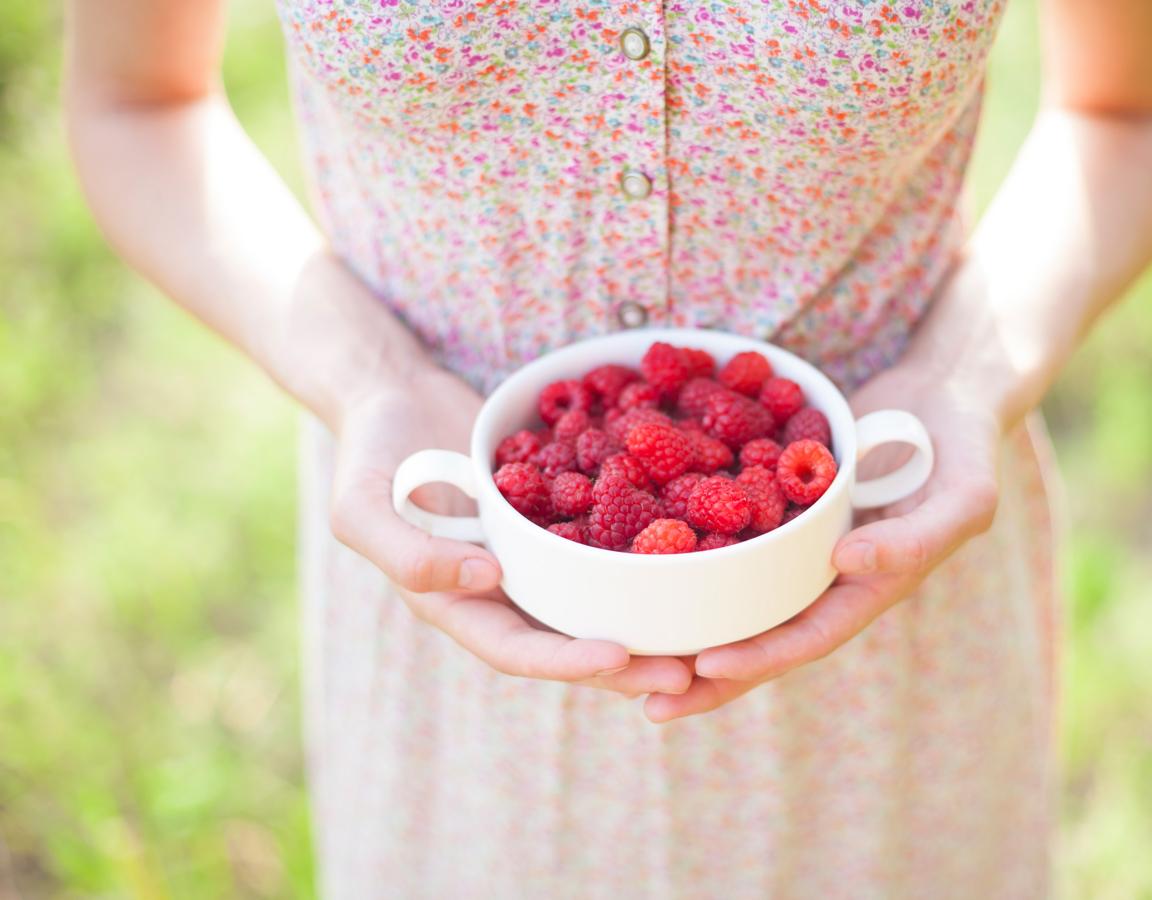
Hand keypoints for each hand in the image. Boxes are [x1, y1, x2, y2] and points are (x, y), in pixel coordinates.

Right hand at [328, 367, 692, 696]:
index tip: (619, 656)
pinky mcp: (559, 518)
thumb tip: (485, 580)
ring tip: (708, 632)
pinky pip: (608, 543)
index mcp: (455, 603)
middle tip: (691, 669)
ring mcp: (534, 558)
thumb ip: (407, 550)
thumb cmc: (369, 448)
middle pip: (572, 640)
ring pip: (599, 601)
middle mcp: (502, 592)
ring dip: (649, 622)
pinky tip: (702, 554)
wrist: (397, 393)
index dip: (567, 661)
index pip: (518, 650)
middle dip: (629, 663)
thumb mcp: (361, 502)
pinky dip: (649, 554)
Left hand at [644, 369, 1000, 721]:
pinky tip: (631, 560)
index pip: (807, 636)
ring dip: (686, 627)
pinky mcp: (778, 509)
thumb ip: (917, 535)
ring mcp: (801, 547)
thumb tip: (848, 562)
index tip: (703, 668)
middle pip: (759, 636)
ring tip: (624, 654)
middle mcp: (828, 578)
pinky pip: (726, 537)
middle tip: (644, 699)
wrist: (944, 391)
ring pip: (735, 597)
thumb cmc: (967, 444)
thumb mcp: (965, 494)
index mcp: (870, 587)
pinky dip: (685, 553)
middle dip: (705, 675)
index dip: (758, 658)